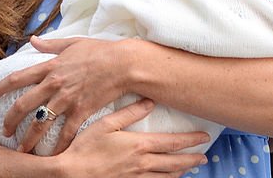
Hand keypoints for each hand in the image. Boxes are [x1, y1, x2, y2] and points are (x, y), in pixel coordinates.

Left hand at [0, 35, 130, 153]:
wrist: (124, 64)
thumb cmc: (101, 51)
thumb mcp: (73, 43)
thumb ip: (51, 44)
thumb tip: (33, 39)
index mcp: (51, 67)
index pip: (17, 78)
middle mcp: (54, 84)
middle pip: (23, 105)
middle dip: (10, 121)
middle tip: (5, 132)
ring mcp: (67, 99)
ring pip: (40, 123)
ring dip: (29, 139)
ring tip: (22, 150)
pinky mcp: (81, 111)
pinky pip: (66, 133)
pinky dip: (58, 145)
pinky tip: (53, 155)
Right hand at [57, 98, 209, 175]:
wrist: (69, 174)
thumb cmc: (84, 148)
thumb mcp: (105, 124)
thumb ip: (129, 112)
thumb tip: (150, 101)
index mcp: (139, 145)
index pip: (173, 142)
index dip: (191, 140)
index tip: (204, 137)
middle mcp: (142, 164)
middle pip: (174, 162)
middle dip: (191, 159)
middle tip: (203, 157)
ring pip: (166, 177)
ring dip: (180, 171)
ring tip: (190, 168)